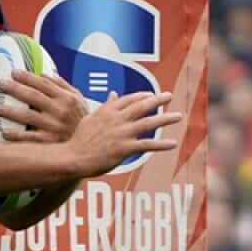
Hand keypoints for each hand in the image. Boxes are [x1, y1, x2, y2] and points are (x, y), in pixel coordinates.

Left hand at [0, 70, 88, 143]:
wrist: (90, 147)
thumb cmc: (81, 122)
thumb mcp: (79, 100)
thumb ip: (63, 86)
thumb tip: (44, 73)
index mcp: (67, 99)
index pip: (44, 84)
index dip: (27, 77)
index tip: (14, 73)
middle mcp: (60, 111)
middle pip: (33, 96)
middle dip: (14, 89)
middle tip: (1, 84)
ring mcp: (53, 127)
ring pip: (27, 116)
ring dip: (9, 111)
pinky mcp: (48, 143)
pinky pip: (28, 138)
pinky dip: (15, 135)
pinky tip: (4, 132)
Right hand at [64, 91, 182, 176]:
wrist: (73, 157)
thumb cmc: (79, 140)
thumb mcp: (90, 118)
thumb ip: (105, 106)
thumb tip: (113, 93)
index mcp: (108, 111)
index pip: (129, 99)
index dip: (142, 96)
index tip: (151, 94)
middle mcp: (117, 119)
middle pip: (142, 106)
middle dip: (158, 100)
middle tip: (169, 96)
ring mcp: (122, 133)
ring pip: (148, 123)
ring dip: (165, 119)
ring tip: (178, 117)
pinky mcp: (125, 148)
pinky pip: (147, 145)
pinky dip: (161, 144)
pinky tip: (173, 143)